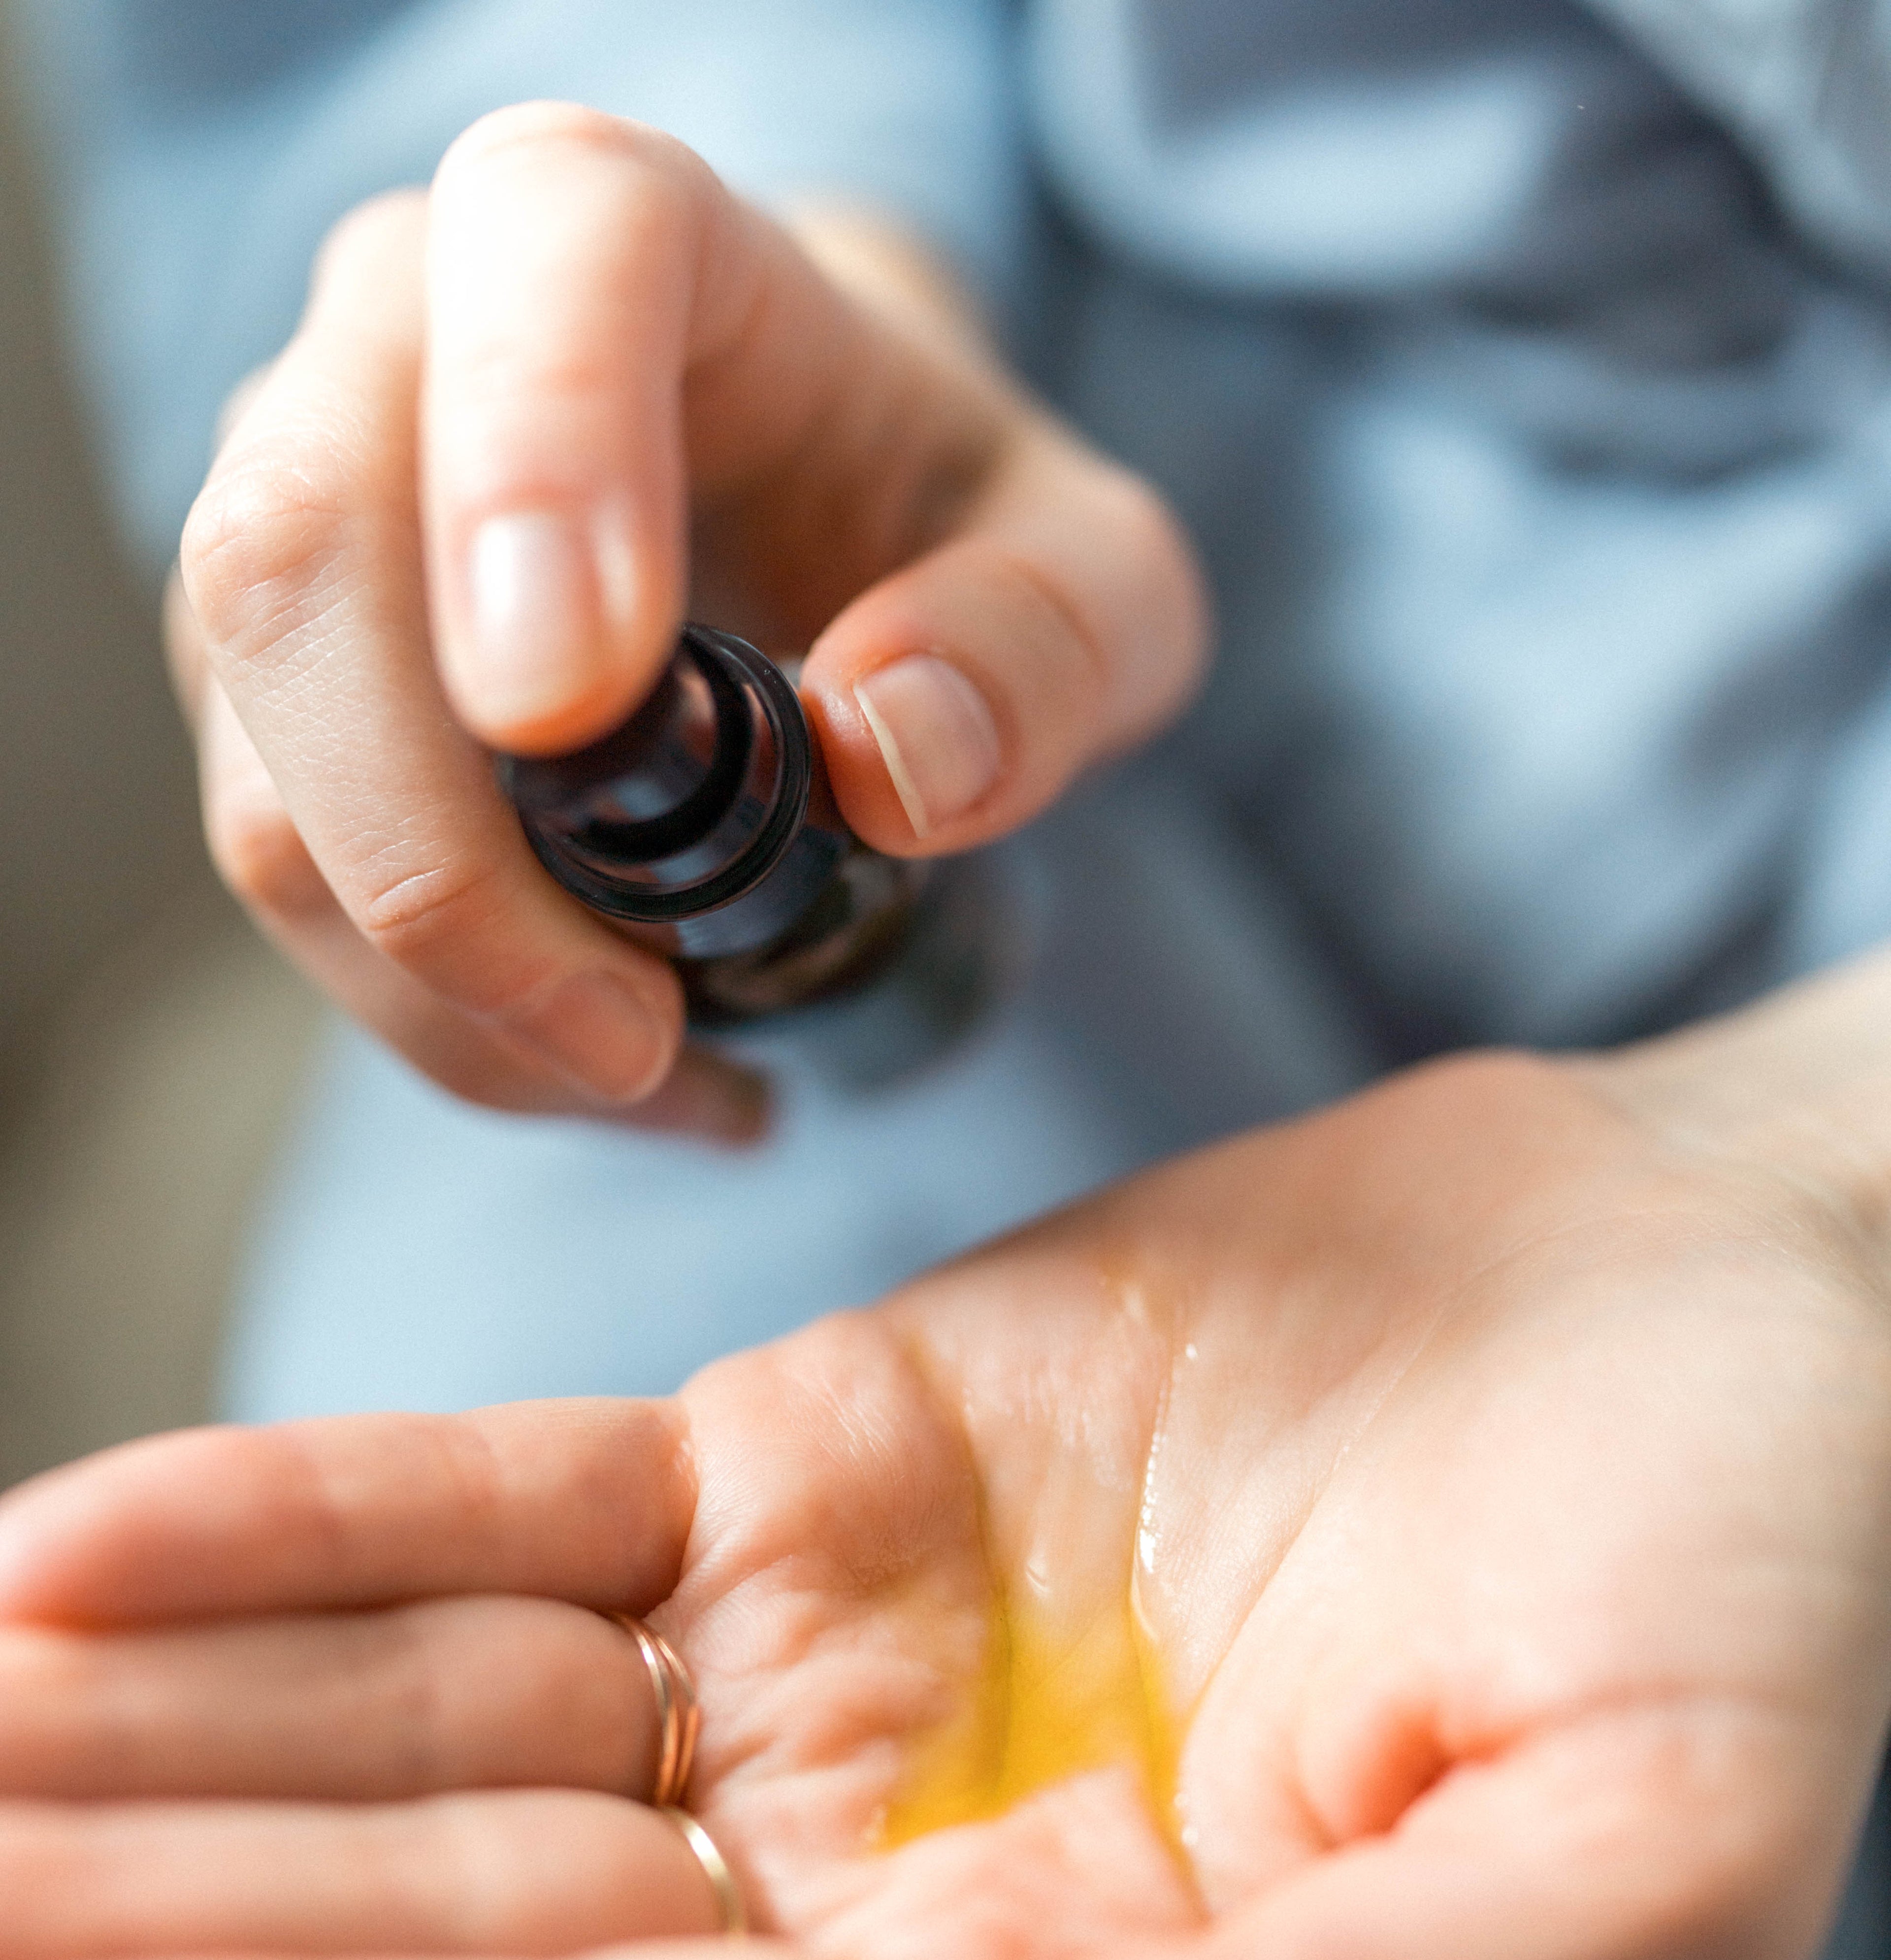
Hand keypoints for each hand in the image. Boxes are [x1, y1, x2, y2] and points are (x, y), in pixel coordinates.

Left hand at [3, 970, 1890, 1959]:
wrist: (1708, 1289)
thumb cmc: (1740, 1593)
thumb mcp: (1612, 1868)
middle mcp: (887, 1874)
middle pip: (452, 1936)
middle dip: (144, 1941)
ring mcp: (821, 1656)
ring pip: (421, 1734)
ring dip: (154, 1747)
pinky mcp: (806, 1457)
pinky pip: (500, 1512)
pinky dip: (293, 1528)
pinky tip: (70, 1559)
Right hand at [166, 106, 1207, 1132]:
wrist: (799, 502)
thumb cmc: (931, 512)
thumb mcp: (1087, 570)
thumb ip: (1048, 638)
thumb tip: (888, 754)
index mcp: (618, 232)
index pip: (541, 258)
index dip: (537, 465)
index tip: (579, 707)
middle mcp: (402, 338)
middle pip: (301, 567)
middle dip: (444, 865)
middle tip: (637, 1036)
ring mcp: (294, 509)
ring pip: (267, 770)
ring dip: (445, 990)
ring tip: (659, 1073)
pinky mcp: (264, 680)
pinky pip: (287, 869)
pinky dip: (433, 1014)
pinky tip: (593, 1056)